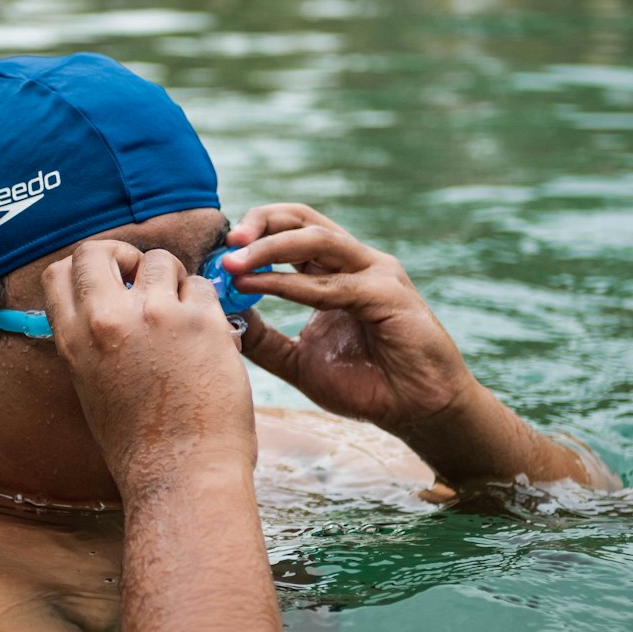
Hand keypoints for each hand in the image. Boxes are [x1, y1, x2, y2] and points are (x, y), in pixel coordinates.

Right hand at [42, 240, 255, 495]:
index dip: (87, 267)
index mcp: (74, 340)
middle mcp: (108, 320)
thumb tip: (111, 300)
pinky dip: (207, 306)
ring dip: (175, 283)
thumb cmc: (139, 443)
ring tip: (183, 322)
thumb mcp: (92, 386)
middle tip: (144, 281)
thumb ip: (93, 339)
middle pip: (102, 249)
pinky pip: (203, 287)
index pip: (60, 271)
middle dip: (125, 257)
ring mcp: (156, 316)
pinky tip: (208, 341)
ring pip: (162, 261)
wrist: (181, 475)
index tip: (109, 280)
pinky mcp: (200, 322)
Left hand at [223, 204, 476, 439]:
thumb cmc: (366, 383)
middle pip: (302, 219)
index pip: (292, 228)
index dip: (254, 232)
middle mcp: (356, 262)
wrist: (415, 411)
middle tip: (225, 245)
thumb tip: (222, 319)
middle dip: (260, 224)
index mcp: (336, 270)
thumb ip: (264, 340)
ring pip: (316, 240)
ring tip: (234, 264)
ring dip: (269, 248)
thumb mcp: (298, 361)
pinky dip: (289, 284)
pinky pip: (331, 284)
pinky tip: (259, 287)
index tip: (217, 252)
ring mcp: (375, 273)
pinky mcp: (388, 294)